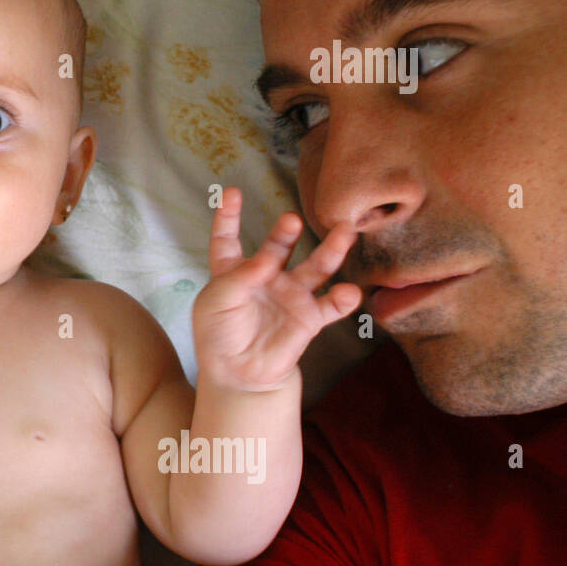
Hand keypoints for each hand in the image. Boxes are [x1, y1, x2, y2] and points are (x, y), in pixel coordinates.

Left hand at [193, 187, 360, 391]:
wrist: (240, 373)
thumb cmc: (220, 334)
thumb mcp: (217, 302)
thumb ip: (240, 278)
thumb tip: (268, 259)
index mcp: (232, 270)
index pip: (228, 238)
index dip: (229, 216)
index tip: (232, 192)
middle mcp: (265, 276)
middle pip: (278, 246)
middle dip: (285, 232)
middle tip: (291, 220)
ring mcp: (291, 294)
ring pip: (316, 266)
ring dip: (332, 250)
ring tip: (345, 232)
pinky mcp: (309, 317)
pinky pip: (331, 304)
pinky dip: (343, 298)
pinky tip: (349, 292)